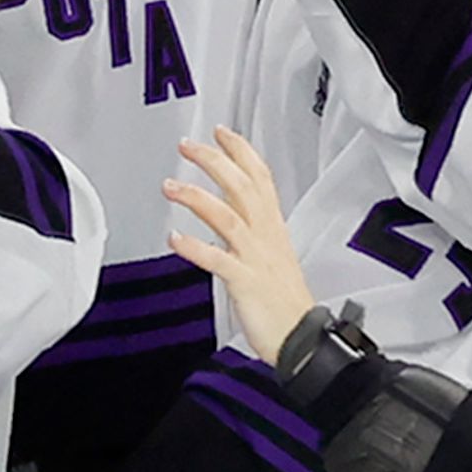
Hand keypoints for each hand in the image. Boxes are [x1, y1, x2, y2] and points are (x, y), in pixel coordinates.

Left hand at [166, 127, 312, 360]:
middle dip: (215, 162)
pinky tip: (174, 239)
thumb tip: (234, 209)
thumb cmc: (283, 300)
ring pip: (228, 217)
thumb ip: (254, 229)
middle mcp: (266, 238)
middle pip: (243, 187)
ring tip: (169, 186)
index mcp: (273, 229)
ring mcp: (256, 259)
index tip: (221, 132)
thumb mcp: (272, 254)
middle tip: (187, 146)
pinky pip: (218, 260)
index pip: (260, 179)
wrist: (301, 339)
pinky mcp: (245, 282)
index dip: (242, 152)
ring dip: (197, 197)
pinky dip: (194, 248)